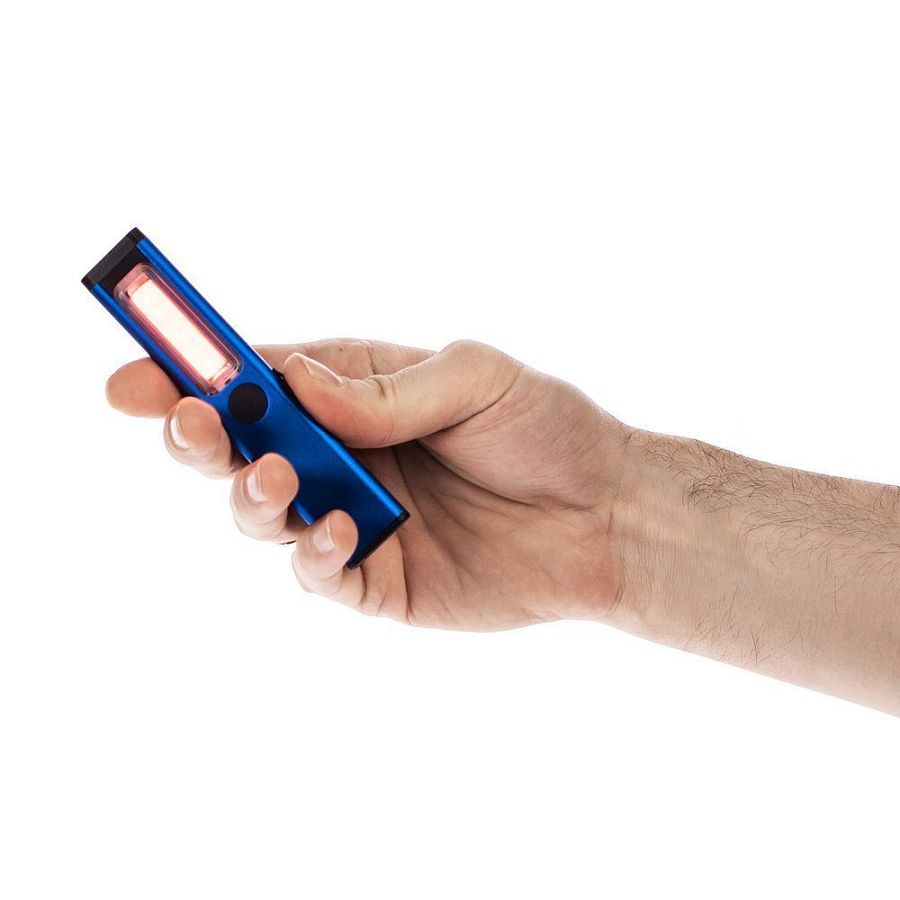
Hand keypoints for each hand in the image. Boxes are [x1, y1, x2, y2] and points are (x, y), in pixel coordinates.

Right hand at [106, 340, 630, 629]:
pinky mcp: (375, 578)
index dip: (192, 375)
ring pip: (264, 513)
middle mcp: (343, 454)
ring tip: (274, 479)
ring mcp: (353, 517)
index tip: (134, 376)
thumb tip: (291, 382)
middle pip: (241, 447)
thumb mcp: (475, 379)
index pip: (258, 379)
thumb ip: (383, 389)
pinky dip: (312, 554)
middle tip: (188, 425)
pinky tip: (339, 532)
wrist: (604, 514)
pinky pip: (319, 573)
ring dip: (250, 495)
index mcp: (356, 393)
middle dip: (198, 436)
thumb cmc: (546, 430)